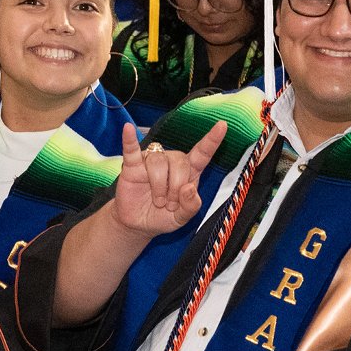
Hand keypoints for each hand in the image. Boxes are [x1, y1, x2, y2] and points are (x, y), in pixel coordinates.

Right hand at [110, 121, 226, 239]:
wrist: (138, 225)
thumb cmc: (163, 216)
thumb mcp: (183, 217)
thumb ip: (192, 206)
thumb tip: (188, 188)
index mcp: (190, 171)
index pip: (203, 152)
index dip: (212, 139)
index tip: (222, 125)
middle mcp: (172, 162)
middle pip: (180, 162)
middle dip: (176, 187)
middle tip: (169, 205)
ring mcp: (151, 162)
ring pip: (159, 162)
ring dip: (159, 185)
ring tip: (158, 201)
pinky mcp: (132, 166)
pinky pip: (131, 150)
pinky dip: (129, 139)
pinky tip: (128, 129)